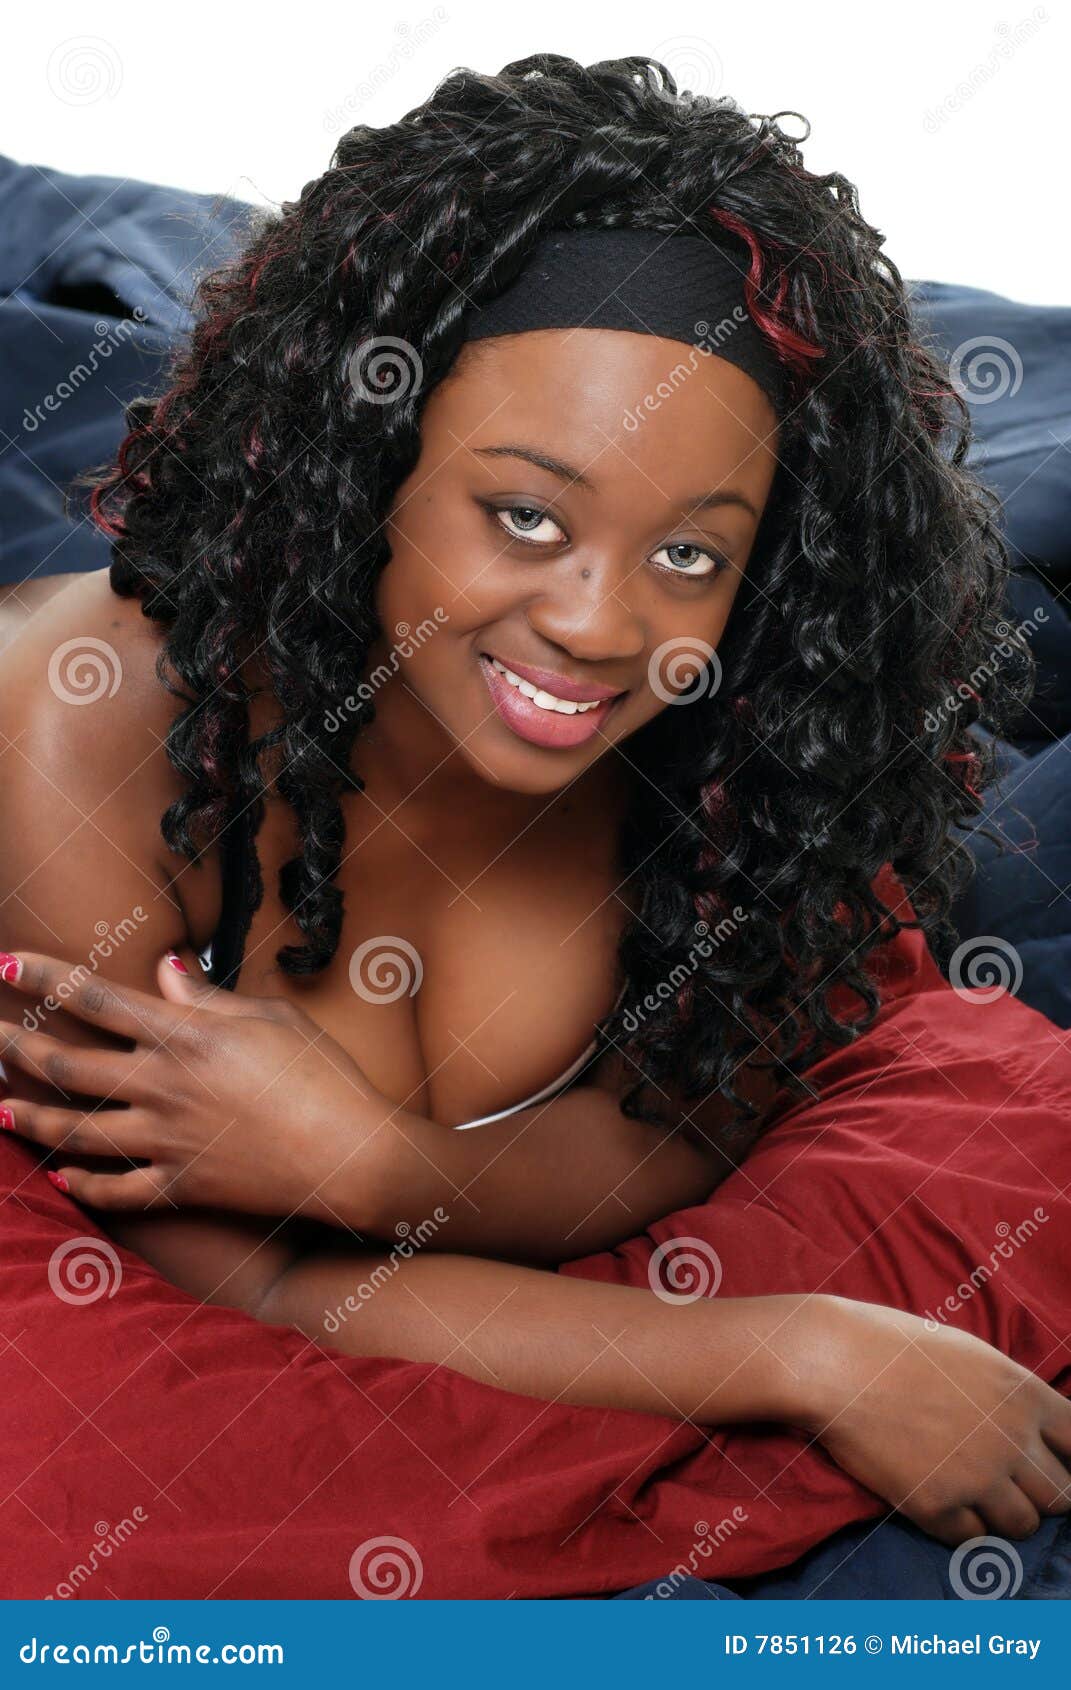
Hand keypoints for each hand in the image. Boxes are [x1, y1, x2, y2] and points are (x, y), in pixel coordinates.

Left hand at [0, 948, 399, 1220]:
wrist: (351, 1155)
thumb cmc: (324, 1076)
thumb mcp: (271, 1018)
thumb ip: (207, 997)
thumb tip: (165, 968)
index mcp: (184, 1035)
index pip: (95, 997)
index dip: (44, 976)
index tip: (5, 961)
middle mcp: (162, 1086)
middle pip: (67, 1063)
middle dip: (14, 1047)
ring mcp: (167, 1140)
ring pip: (75, 1130)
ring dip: (29, 1118)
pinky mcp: (181, 1184)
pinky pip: (118, 1190)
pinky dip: (84, 1186)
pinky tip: (61, 1179)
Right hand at [801, 1295, 1070, 1544]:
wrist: (834, 1363)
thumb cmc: (895, 1346)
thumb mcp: (972, 1355)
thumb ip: (1011, 1395)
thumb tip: (1035, 1427)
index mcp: (1023, 1395)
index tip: (1052, 1463)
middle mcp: (1011, 1440)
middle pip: (1062, 1496)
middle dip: (1039, 1492)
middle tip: (1008, 1480)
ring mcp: (977, 1477)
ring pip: (1023, 1525)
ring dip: (1003, 1513)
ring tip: (971, 1490)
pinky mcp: (937, 1506)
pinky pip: (973, 1539)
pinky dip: (961, 1525)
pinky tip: (939, 1497)